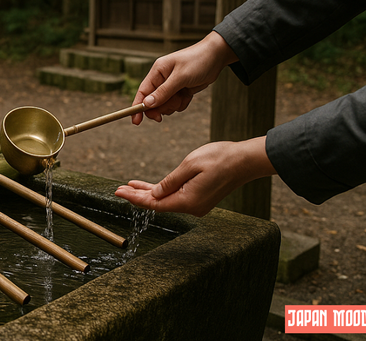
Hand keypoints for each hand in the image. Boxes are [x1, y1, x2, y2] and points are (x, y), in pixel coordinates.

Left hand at [114, 137, 275, 216]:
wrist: (246, 160)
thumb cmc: (220, 158)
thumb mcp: (189, 165)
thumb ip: (169, 181)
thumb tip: (154, 193)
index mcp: (188, 201)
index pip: (154, 203)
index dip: (134, 198)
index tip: (118, 192)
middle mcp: (192, 207)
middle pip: (158, 203)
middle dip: (137, 196)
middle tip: (118, 190)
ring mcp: (197, 204)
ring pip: (166, 199)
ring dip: (148, 192)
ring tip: (129, 186)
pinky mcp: (201, 198)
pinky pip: (176, 196)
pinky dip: (162, 190)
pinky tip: (151, 186)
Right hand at [131, 31, 238, 124]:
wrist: (217, 56)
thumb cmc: (198, 61)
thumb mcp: (180, 77)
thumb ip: (163, 92)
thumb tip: (147, 104)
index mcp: (157, 72)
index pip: (143, 92)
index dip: (137, 107)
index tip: (136, 122)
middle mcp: (162, 79)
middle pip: (153, 102)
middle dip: (163, 106)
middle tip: (173, 105)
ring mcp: (171, 86)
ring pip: (165, 105)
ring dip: (174, 105)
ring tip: (184, 94)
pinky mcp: (180, 91)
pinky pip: (176, 104)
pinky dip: (182, 103)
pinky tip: (188, 94)